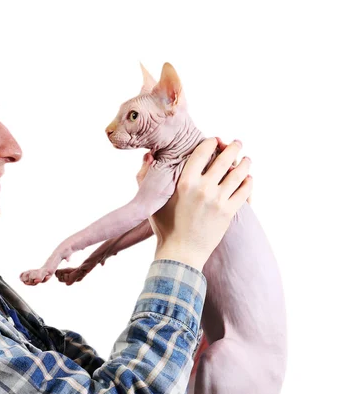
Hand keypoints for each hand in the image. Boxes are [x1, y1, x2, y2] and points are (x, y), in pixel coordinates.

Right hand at [149, 137, 252, 267]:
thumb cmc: (164, 227)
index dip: (211, 142)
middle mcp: (202, 188)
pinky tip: (247, 179)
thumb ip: (145, 176)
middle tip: (237, 143)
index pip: (203, 151)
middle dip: (233, 147)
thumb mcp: (152, 201)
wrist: (180, 253)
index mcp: (184, 182)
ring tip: (246, 160)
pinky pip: (245, 190)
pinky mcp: (228, 212)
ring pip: (238, 173)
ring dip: (244, 163)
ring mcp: (217, 200)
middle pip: (225, 158)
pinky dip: (248, 182)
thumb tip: (148, 155)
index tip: (215, 140)